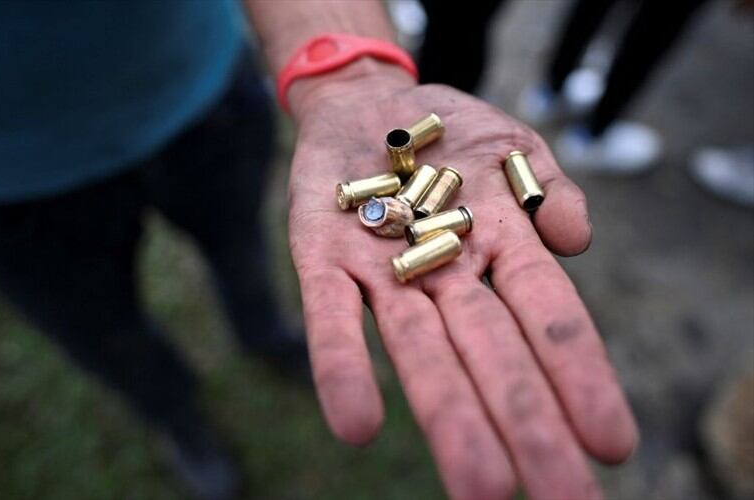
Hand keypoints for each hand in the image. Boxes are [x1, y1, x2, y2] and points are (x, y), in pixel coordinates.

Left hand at [287, 62, 637, 499]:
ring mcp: (385, 272)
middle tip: (560, 499)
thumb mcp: (511, 146)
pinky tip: (355, 425)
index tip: (610, 445)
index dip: (577, 377)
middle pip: (490, 355)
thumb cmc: (449, 133)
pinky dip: (343, 367)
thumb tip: (574, 238)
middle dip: (524, 424)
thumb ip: (547, 187)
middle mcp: (446, 275)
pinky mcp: (323, 262)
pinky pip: (333, 320)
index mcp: (502, 249)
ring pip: (420, 352)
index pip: (548, 320)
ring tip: (479, 485)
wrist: (364, 102)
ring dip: (448, 416)